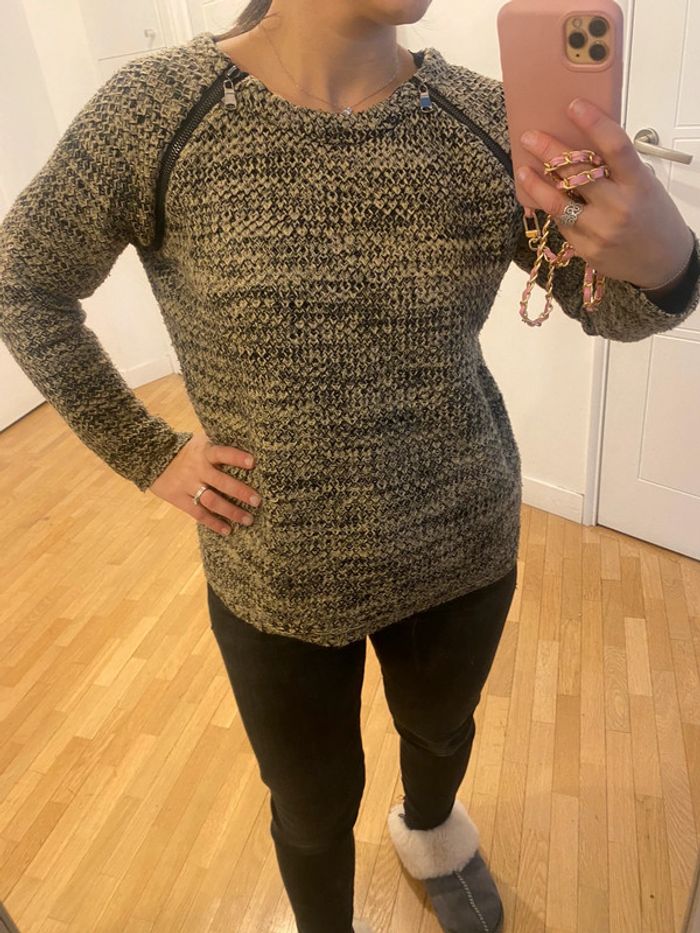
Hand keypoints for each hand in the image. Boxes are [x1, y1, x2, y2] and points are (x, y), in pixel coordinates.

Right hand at [149, 431, 260, 536]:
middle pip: (221, 482)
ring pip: (212, 501)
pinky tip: (228, 530)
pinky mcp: (179, 499)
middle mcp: (197, 469)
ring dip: (231, 511)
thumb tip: (249, 450)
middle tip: (257, 501)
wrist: (152, 457)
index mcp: (204, 452)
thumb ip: (218, 448)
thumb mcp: (200, 443)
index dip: (236, 457)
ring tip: (248, 520)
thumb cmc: (187, 450)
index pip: (222, 453)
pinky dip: (214, 523)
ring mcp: (188, 485)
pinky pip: (199, 514)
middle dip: (240, 491)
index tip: (253, 462)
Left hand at [517, 98, 693, 289]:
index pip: (615, 147)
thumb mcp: (644, 185)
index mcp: (638, 184)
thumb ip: (618, 168)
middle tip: (530, 137)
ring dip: (536, 184)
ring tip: (523, 170)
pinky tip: (543, 197)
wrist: (661, 261)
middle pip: (577, 173)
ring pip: (558, 203)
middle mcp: (618, 207)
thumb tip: (583, 141)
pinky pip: (562, 224)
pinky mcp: (586, 250)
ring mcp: (599, 231)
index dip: (594, 123)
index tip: (574, 106)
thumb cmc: (652, 215)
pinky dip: (553, 208)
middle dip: (549, 151)